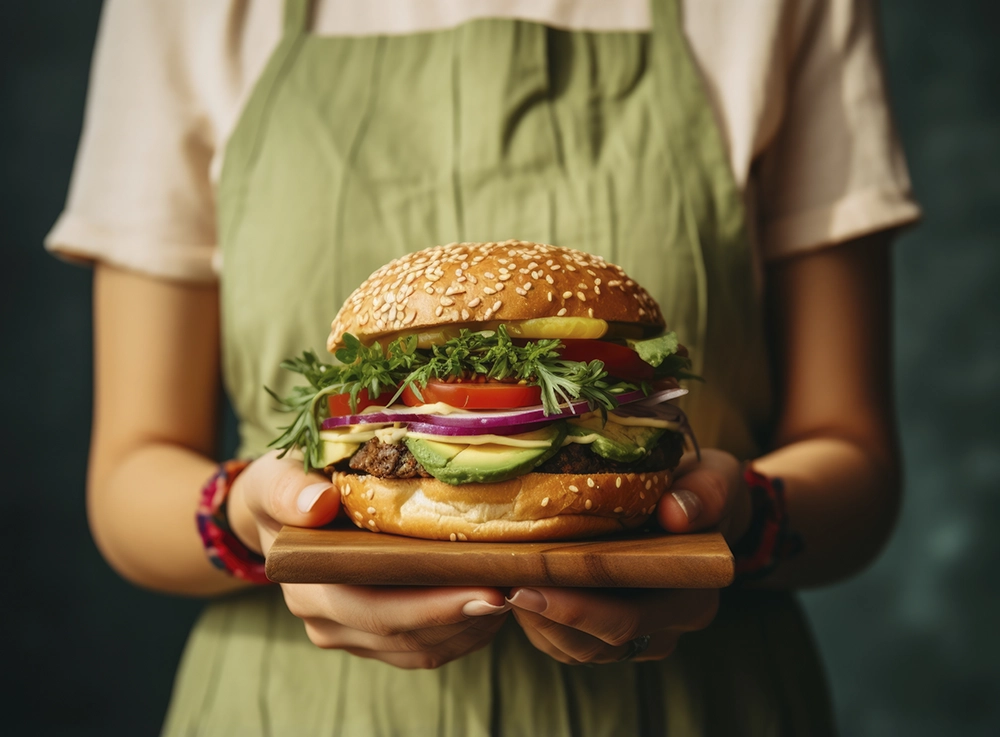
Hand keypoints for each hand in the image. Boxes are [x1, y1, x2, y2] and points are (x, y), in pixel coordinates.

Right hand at [227, 451, 509, 668]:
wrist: (278, 506)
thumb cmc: (285, 483)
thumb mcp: (278, 475)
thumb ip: (290, 491)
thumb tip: (317, 505)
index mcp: (306, 582)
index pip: (373, 608)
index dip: (431, 607)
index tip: (485, 588)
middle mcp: (324, 618)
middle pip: (404, 637)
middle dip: (464, 618)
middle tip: (515, 592)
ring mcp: (347, 632)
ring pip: (418, 650)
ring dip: (469, 629)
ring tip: (514, 594)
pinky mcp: (370, 634)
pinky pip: (421, 649)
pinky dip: (460, 632)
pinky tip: (491, 603)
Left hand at [510, 448, 750, 663]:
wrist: (695, 506)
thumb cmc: (701, 488)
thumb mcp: (716, 477)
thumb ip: (706, 491)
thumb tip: (678, 513)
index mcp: (692, 595)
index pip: (631, 618)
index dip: (578, 610)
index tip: (530, 585)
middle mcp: (665, 626)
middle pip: (594, 643)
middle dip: (542, 616)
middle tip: (500, 584)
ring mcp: (635, 635)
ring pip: (574, 648)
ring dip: (533, 620)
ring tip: (496, 581)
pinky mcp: (605, 631)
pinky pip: (563, 640)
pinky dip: (534, 618)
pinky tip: (507, 584)